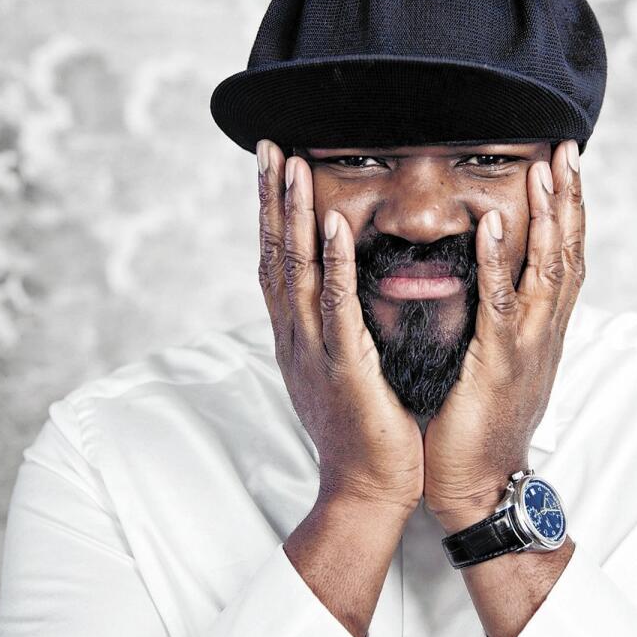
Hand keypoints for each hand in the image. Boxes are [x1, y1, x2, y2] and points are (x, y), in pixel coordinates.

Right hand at [257, 140, 423, 513]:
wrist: (367, 489)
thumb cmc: (363, 429)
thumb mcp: (341, 367)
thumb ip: (335, 326)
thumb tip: (339, 290)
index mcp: (296, 335)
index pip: (275, 260)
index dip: (271, 212)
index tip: (273, 166)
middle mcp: (295, 337)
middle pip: (274, 254)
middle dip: (271, 199)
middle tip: (269, 147)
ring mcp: (313, 351)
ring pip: (296, 271)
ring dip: (293, 216)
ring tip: (293, 166)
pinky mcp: (343, 367)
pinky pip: (335, 306)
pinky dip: (331, 264)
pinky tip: (333, 226)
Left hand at [423, 140, 584, 530]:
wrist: (478, 483)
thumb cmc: (478, 424)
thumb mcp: (496, 362)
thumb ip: (500, 320)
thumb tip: (490, 281)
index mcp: (542, 329)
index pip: (564, 257)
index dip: (569, 210)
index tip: (565, 165)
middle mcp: (545, 331)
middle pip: (568, 252)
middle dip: (570, 199)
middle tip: (568, 148)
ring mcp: (529, 346)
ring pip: (547, 270)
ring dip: (548, 216)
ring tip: (546, 169)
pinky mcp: (500, 363)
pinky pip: (502, 304)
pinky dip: (500, 261)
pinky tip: (497, 224)